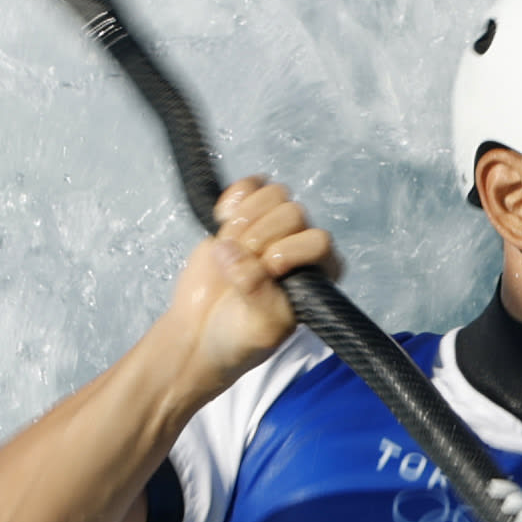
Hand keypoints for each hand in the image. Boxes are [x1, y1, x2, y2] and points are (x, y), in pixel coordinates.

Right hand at [161, 178, 339, 397]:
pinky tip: (222, 220)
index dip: (288, 251)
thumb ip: (255, 290)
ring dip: (245, 219)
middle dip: (259, 237)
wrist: (202, 333)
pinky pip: (250, 185)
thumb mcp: (258, 327)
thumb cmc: (240, 336)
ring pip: (274, 195)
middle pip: (293, 213)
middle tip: (237, 266)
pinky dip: (233, 197)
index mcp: (320, 273)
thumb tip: (231, 250)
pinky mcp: (246, 214)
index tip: (266, 270)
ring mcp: (274, 227)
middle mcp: (302, 245)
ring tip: (229, 248)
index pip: (318, 241)